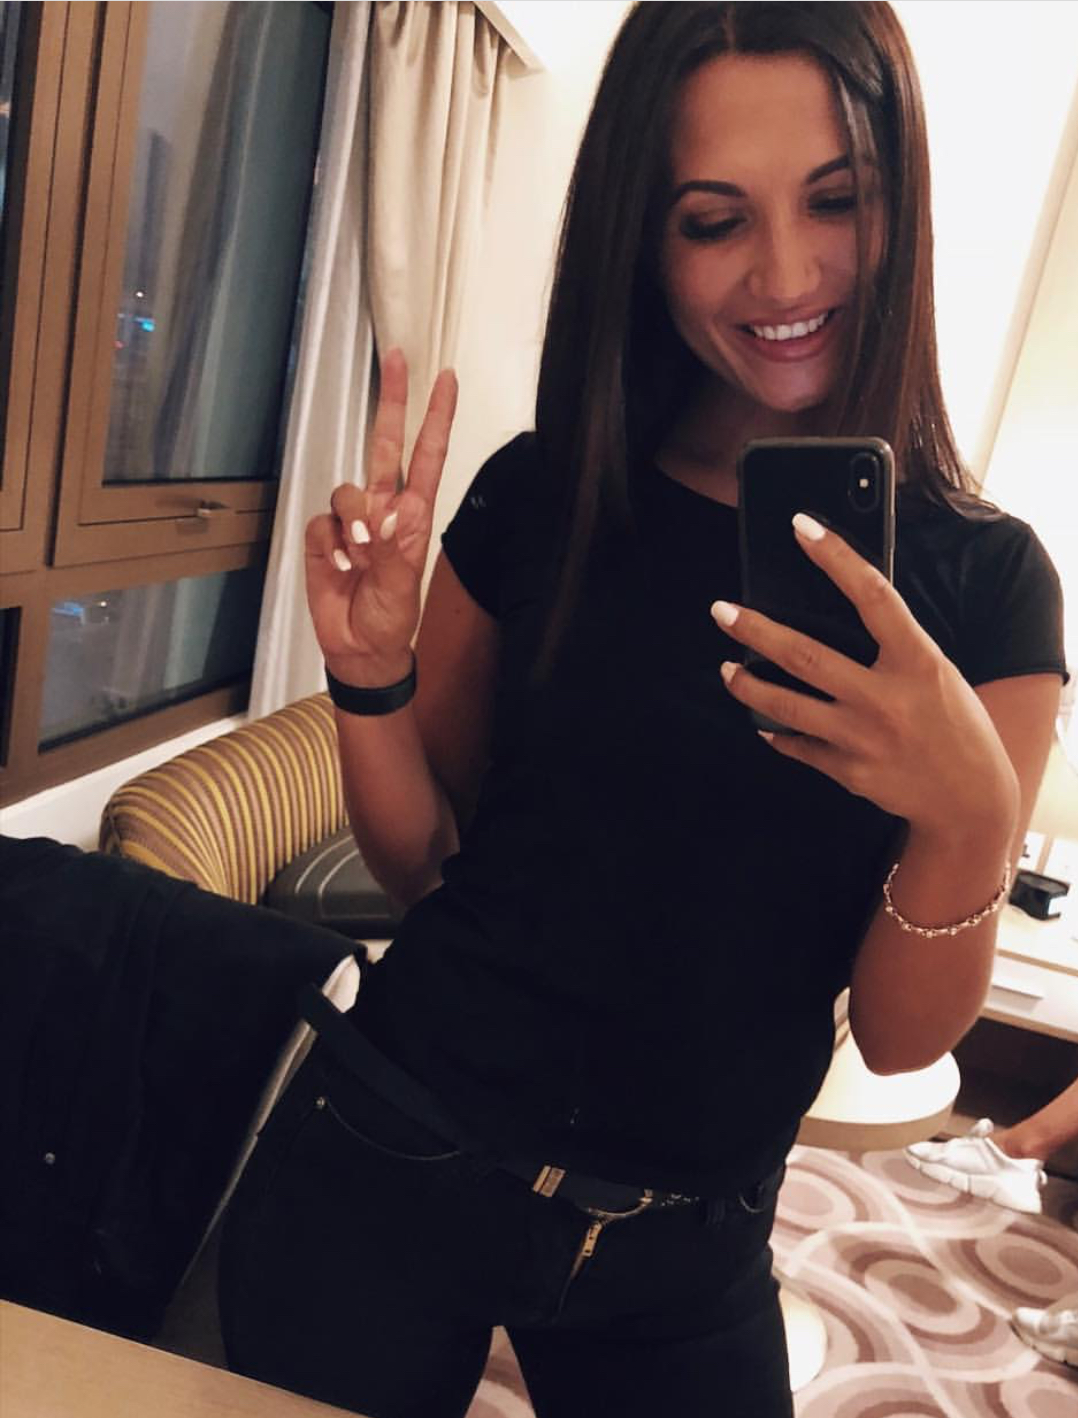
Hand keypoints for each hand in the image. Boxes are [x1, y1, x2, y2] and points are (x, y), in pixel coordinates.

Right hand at [305, 350, 457, 683]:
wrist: (358, 649)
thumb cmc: (390, 619)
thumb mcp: (403, 590)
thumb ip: (396, 550)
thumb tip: (388, 514)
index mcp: (414, 516)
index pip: (427, 457)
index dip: (436, 418)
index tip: (445, 379)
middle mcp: (384, 509)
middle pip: (386, 444)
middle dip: (392, 401)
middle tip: (396, 357)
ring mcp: (353, 521)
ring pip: (346, 490)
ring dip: (352, 522)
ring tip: (360, 560)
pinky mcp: (325, 536)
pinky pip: (321, 523)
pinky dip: (329, 546)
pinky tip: (339, 568)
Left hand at [712, 513, 1018, 847]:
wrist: (971, 799)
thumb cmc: (954, 724)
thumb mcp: (936, 673)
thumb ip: (893, 646)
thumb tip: (837, 610)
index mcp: (919, 662)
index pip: (874, 596)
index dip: (836, 557)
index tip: (802, 527)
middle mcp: (887, 699)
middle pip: (806, 655)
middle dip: (756, 630)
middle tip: (721, 611)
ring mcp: (863, 738)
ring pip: (786, 705)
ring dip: (747, 686)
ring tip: (728, 668)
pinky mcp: (848, 771)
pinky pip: (797, 745)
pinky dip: (776, 731)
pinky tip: (761, 721)